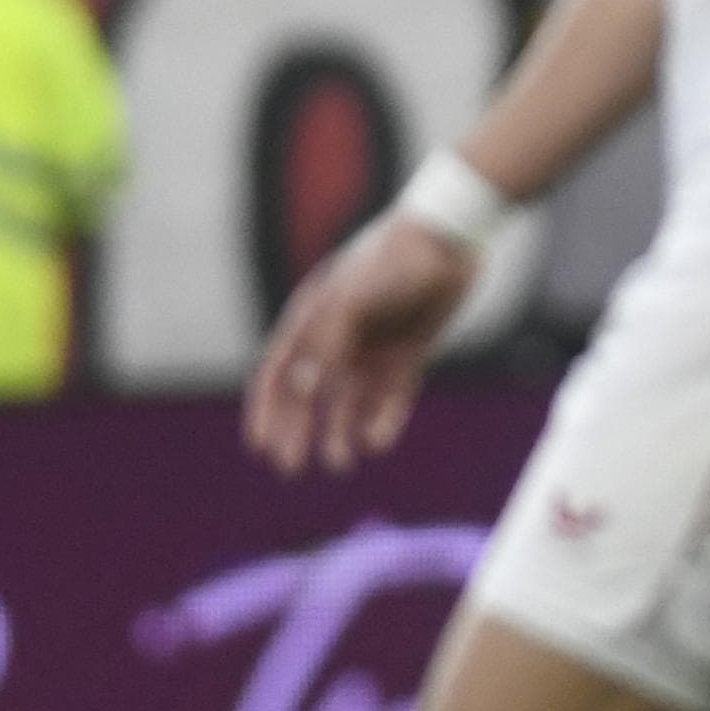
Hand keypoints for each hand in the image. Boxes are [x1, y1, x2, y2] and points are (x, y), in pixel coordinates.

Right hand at [243, 211, 483, 471]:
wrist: (449, 240)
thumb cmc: (392, 261)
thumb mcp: (352, 298)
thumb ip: (327, 341)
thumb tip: (304, 388)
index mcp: (311, 322)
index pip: (277, 374)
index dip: (266, 411)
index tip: (260, 447)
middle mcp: (338, 339)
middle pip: (308, 396)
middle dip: (297, 432)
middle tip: (292, 469)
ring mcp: (373, 347)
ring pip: (348, 401)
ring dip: (339, 432)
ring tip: (341, 464)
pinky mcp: (408, 353)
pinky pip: (391, 395)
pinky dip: (382, 419)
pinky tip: (377, 444)